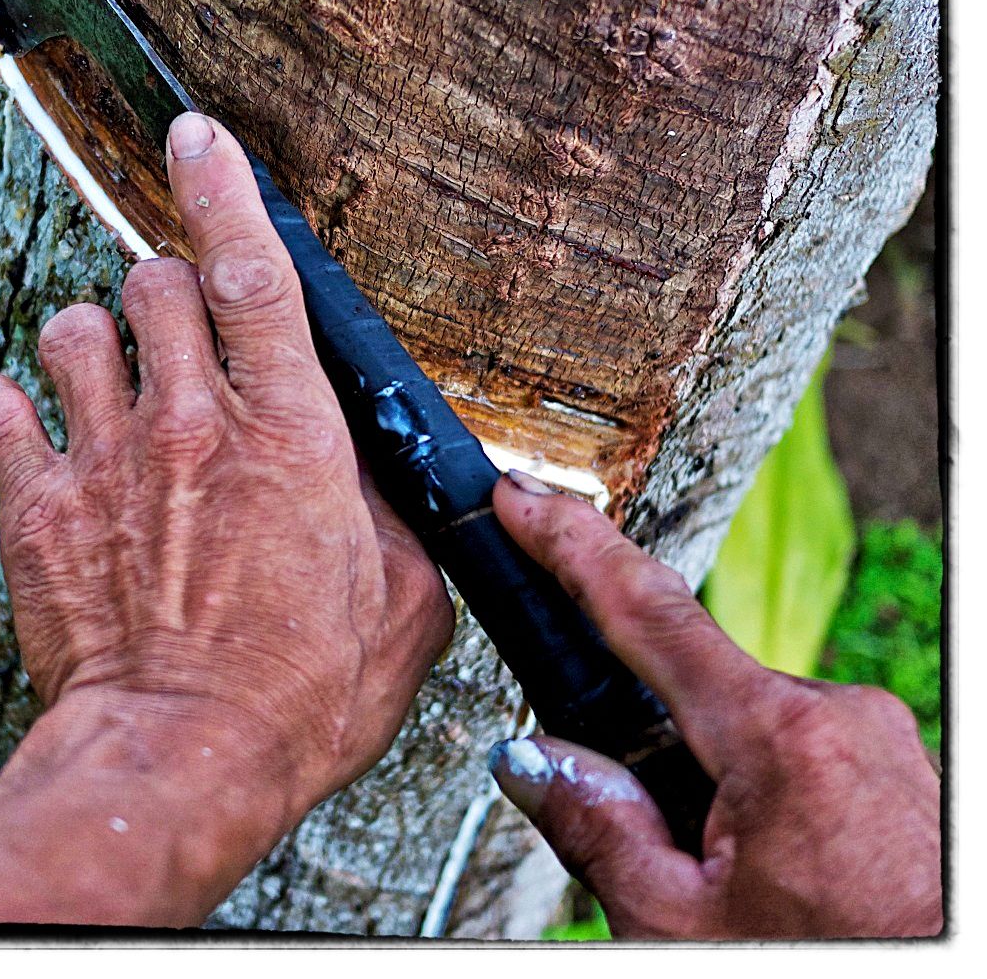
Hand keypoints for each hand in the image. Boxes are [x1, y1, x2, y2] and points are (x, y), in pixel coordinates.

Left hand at [0, 111, 452, 909]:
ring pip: (72, 327)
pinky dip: (3, 408)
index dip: (224, 188)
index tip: (198, 133)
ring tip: (105, 383)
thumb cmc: (298, 695)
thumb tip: (380, 473)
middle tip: (177, 339)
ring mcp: (105, 457)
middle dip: (163, 290)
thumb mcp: (400, 603)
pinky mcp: (37, 505)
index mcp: (288, 433)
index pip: (253, 273)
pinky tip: (21, 429)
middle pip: (152, 282)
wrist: (178, 762)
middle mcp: (191, 422)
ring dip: (89, 340)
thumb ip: (391, 514)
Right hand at [487, 473, 941, 939]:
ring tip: (738, 900)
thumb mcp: (681, 931)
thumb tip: (534, 761)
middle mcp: (842, 719)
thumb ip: (598, 831)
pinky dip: (770, 809)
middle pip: (697, 693)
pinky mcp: (907, 776)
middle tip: (659, 857)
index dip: (571, 546)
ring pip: (751, 734)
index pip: (646, 613)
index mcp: (780, 739)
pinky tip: (782, 888)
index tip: (525, 500)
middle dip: (654, 756)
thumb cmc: (837, 978)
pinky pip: (806, 761)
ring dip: (718, 794)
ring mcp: (882, 744)